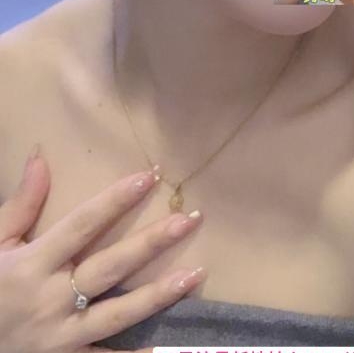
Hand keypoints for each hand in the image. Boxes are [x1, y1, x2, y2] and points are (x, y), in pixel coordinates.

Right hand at [0, 150, 206, 352]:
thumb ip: (20, 204)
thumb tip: (40, 157)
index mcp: (33, 263)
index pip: (83, 224)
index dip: (116, 200)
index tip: (148, 177)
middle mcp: (52, 298)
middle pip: (111, 265)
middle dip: (152, 241)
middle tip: (188, 219)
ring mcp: (62, 334)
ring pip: (118, 313)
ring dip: (159, 293)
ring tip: (195, 274)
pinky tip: (166, 345)